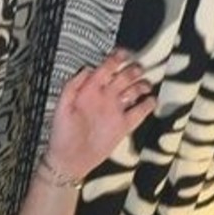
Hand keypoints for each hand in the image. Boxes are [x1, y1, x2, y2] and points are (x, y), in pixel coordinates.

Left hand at [42, 49, 154, 182]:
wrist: (70, 160)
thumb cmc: (62, 134)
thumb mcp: (62, 108)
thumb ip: (72, 86)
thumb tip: (87, 68)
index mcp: (90, 90)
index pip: (106, 68)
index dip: (116, 59)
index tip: (124, 54)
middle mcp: (105, 97)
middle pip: (124, 77)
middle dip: (133, 70)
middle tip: (138, 69)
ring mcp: (115, 110)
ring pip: (134, 91)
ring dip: (142, 85)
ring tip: (145, 86)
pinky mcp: (123, 125)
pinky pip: (139, 112)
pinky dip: (148, 105)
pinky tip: (151, 101)